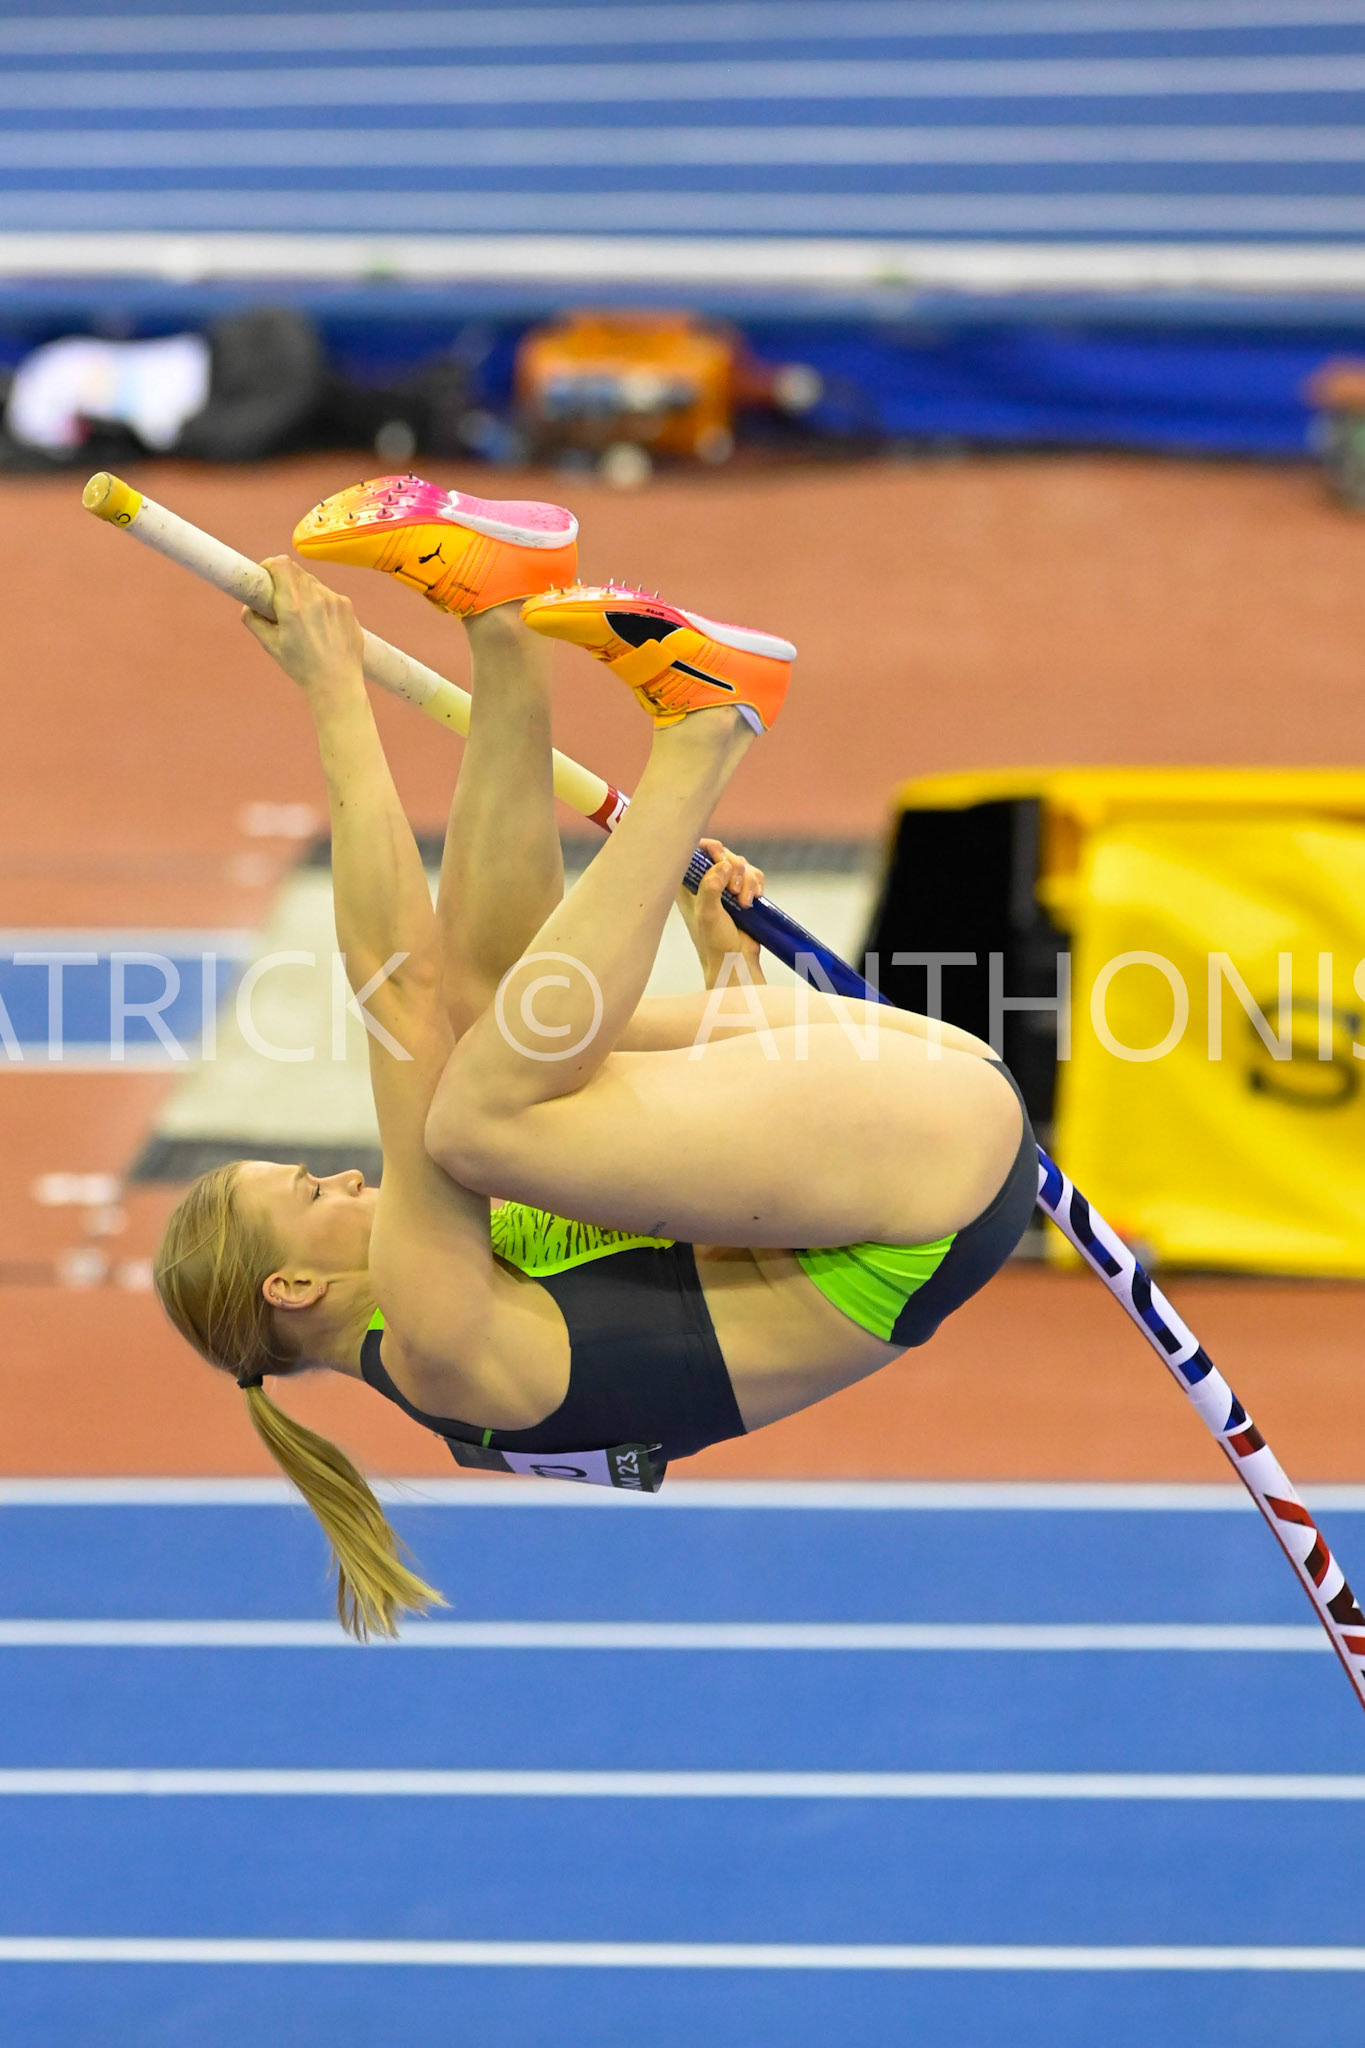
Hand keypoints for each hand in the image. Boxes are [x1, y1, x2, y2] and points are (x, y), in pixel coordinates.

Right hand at [241, 556, 363, 699]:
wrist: (337, 683)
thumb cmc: (302, 667)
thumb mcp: (270, 645)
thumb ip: (254, 620)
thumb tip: (248, 605)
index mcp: (294, 606)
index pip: (280, 564)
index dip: (270, 566)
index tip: (266, 578)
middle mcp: (316, 597)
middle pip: (295, 570)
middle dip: (284, 580)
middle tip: (280, 600)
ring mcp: (335, 600)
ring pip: (312, 582)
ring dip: (303, 591)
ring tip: (302, 617)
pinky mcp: (348, 606)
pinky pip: (328, 594)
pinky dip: (320, 602)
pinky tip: (320, 625)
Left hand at [677, 838, 765, 988]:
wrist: (736, 960)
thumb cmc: (714, 942)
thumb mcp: (707, 914)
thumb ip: (711, 886)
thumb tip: (723, 864)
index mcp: (687, 886)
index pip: (693, 852)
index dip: (708, 847)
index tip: (720, 856)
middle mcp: (704, 883)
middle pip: (722, 854)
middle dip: (734, 869)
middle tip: (734, 892)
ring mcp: (724, 887)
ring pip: (740, 864)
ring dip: (747, 881)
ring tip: (744, 904)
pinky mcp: (742, 893)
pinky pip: (753, 875)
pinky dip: (756, 885)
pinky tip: (754, 900)